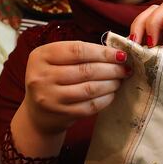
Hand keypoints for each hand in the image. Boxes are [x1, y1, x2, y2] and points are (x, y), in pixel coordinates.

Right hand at [11, 41, 130, 156]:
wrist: (38, 113)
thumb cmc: (52, 80)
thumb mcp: (56, 61)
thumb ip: (80, 53)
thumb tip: (115, 51)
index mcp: (41, 56)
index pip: (78, 50)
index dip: (103, 52)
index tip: (120, 54)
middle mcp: (42, 76)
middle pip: (86, 70)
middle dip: (111, 69)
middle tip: (124, 69)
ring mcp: (50, 97)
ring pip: (90, 88)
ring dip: (110, 83)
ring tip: (119, 80)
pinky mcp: (61, 113)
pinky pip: (90, 106)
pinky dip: (105, 99)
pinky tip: (111, 94)